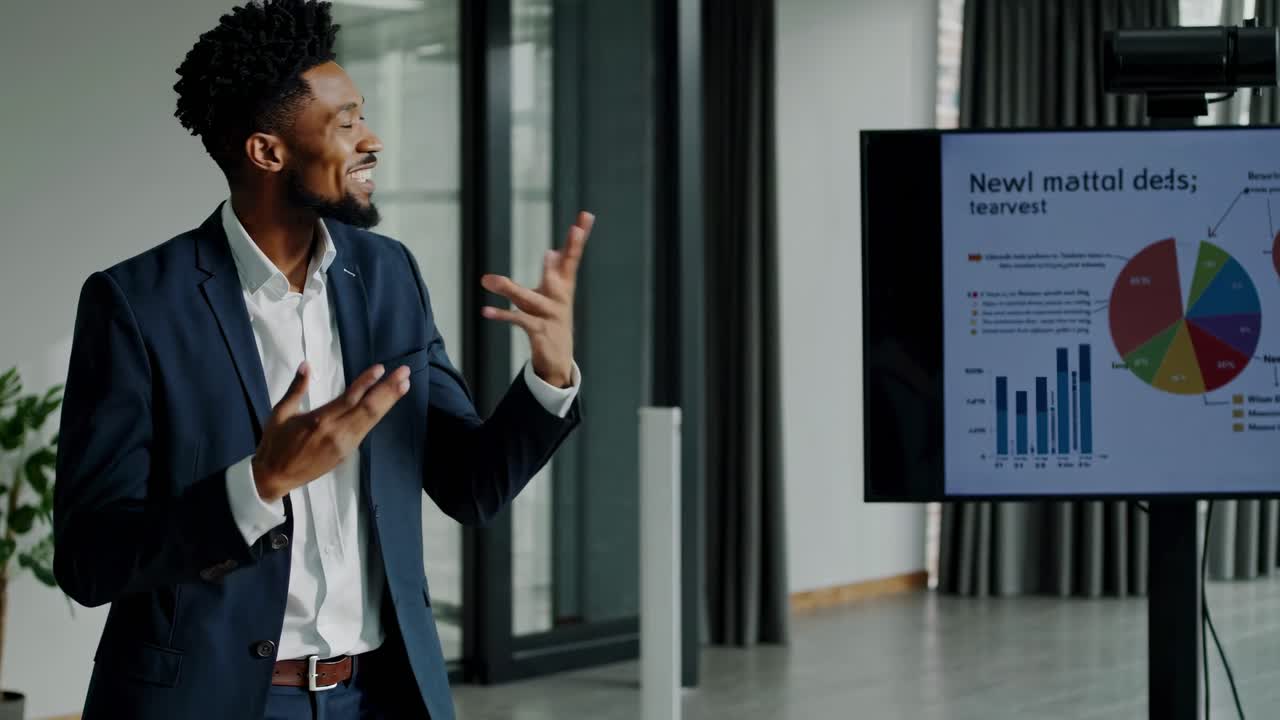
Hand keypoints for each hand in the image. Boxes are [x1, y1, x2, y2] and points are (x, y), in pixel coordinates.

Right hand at [251, 361, 410, 501]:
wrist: (274, 478)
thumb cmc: (275, 443)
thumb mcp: (280, 413)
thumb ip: (296, 389)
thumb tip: (306, 365)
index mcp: (318, 420)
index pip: (350, 398)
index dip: (367, 382)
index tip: (382, 368)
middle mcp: (336, 433)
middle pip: (369, 408)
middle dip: (388, 390)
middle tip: (405, 372)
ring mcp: (344, 445)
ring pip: (371, 420)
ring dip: (389, 402)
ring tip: (404, 385)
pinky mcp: (346, 454)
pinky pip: (365, 430)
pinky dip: (378, 415)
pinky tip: (387, 404)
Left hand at [481, 211, 593, 387]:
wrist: (559, 358)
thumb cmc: (553, 319)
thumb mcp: (555, 295)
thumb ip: (554, 273)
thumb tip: (553, 252)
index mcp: (565, 285)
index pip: (573, 256)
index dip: (578, 237)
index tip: (585, 217)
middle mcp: (560, 298)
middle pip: (559, 275)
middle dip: (558, 261)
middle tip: (556, 245)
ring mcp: (550, 315)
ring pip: (528, 299)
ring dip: (508, 290)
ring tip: (488, 280)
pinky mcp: (539, 331)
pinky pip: (518, 320)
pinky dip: (501, 315)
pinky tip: (486, 310)